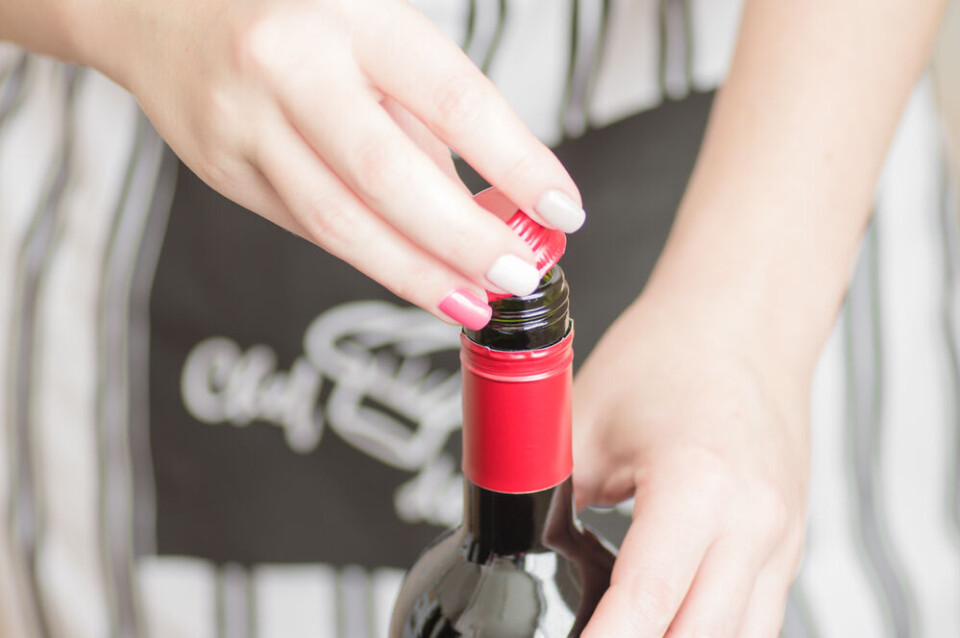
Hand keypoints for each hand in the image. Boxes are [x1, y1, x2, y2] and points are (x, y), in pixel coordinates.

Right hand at [73, 0, 584, 326]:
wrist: (158, 8)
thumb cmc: (292, 17)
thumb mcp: (375, 33)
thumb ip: (432, 117)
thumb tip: (496, 204)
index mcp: (353, 16)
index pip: (453, 99)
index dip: (516, 163)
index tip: (563, 210)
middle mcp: (292, 67)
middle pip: (389, 178)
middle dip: (463, 241)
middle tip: (517, 276)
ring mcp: (246, 125)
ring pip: (341, 223)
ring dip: (418, 274)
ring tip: (473, 300)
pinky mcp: (223, 173)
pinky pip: (310, 230)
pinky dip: (370, 258)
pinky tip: (413, 274)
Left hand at [573, 294, 809, 636]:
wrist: (743, 322)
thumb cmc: (668, 354)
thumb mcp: (586, 418)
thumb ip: (548, 490)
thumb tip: (508, 544)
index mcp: (700, 481)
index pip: (646, 600)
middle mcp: (755, 521)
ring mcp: (782, 539)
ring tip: (621, 635)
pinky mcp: (788, 546)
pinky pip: (754, 623)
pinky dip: (708, 636)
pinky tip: (666, 628)